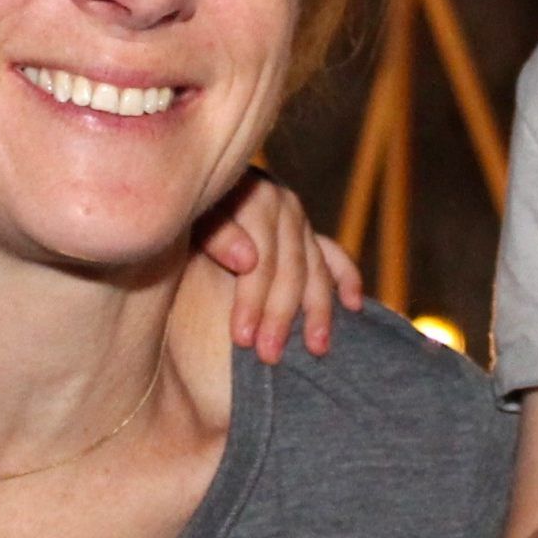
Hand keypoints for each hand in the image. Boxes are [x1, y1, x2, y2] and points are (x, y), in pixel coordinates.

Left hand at [200, 172, 363, 360]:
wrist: (185, 181)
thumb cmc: (184, 208)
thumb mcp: (192, 217)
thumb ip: (219, 236)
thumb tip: (249, 261)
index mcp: (257, 199)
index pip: (261, 261)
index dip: (253, 301)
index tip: (243, 339)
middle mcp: (285, 206)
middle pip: (290, 269)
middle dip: (281, 316)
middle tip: (270, 355)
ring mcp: (299, 219)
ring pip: (315, 268)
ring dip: (318, 310)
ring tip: (316, 348)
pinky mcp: (305, 230)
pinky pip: (333, 255)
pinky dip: (346, 278)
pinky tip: (354, 304)